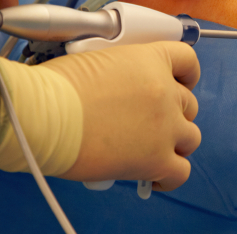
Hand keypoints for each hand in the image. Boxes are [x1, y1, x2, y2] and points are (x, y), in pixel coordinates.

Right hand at [42, 41, 201, 189]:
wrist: (45, 115)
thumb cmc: (56, 88)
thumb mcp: (96, 61)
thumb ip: (122, 74)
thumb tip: (120, 93)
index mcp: (150, 60)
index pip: (186, 61)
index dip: (186, 75)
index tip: (181, 83)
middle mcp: (165, 91)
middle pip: (188, 104)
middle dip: (173, 113)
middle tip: (151, 122)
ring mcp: (165, 126)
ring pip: (191, 137)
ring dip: (175, 143)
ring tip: (152, 148)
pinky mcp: (156, 159)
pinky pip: (180, 172)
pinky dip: (169, 175)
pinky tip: (153, 175)